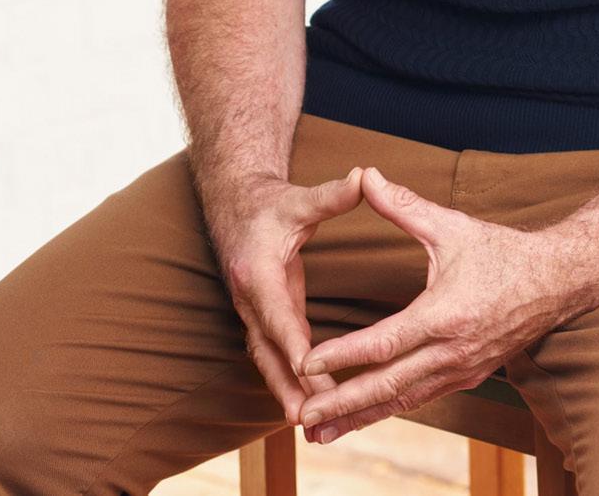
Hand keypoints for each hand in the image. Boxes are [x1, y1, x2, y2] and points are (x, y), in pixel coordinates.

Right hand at [203, 166, 365, 428]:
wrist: (234, 206)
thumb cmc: (270, 204)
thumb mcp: (299, 199)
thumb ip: (332, 194)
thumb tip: (365, 176)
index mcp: (257, 272)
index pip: (276, 313)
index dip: (291, 341)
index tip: (308, 367)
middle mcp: (249, 298)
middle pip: (268, 349)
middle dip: (287, 383)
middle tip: (309, 415)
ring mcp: (251, 312)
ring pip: (266, 359)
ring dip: (285, 389)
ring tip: (308, 422)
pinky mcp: (261, 317)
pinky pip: (271, 355)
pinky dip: (285, 379)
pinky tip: (306, 401)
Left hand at [296, 166, 584, 443]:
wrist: (557, 282)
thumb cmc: (502, 252)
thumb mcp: (451, 226)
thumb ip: (404, 204)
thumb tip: (366, 176)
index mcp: (445, 314)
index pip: (385, 342)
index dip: (343, 355)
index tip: (306, 362)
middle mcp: (452, 351)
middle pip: (387, 386)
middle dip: (342, 404)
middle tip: (302, 418)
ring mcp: (461, 370)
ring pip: (401, 401)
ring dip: (359, 417)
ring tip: (319, 431)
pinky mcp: (467, 377)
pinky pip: (420, 398)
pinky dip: (387, 409)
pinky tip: (362, 416)